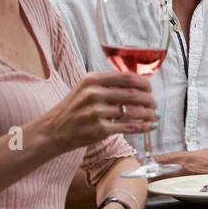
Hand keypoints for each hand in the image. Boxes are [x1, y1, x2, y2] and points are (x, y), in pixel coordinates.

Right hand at [32, 71, 156, 154]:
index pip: (126, 77)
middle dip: (148, 99)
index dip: (143, 83)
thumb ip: (107, 84)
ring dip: (148, 114)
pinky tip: (149, 126)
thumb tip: (138, 83)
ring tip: (155, 115)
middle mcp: (94, 93)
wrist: (53, 131)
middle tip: (154, 104)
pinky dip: (142, 127)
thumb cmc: (74, 109)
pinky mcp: (99, 129)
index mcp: (92, 79)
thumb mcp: (85, 88)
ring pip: (132, 111)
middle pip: (132, 94)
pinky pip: (127, 127)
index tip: (150, 88)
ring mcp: (96, 112)